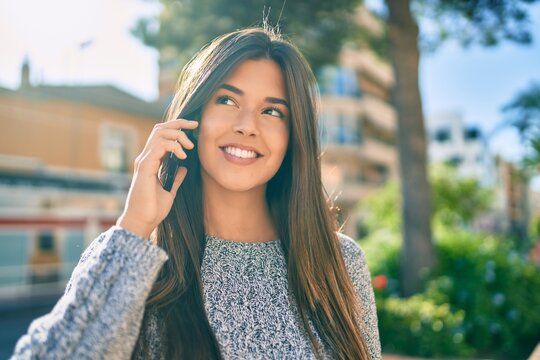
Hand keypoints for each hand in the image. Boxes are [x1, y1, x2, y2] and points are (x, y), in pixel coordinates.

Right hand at [116, 119, 198, 238]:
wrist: (142, 222)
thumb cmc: (153, 209)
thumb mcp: (170, 191)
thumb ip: (175, 178)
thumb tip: (184, 168)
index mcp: (151, 162)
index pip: (162, 135)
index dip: (176, 127)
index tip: (192, 127)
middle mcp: (146, 158)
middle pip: (159, 128)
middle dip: (178, 123)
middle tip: (194, 125)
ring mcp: (144, 161)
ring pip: (159, 133)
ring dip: (178, 135)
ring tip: (189, 147)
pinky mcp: (145, 168)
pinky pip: (159, 147)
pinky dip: (173, 146)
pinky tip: (182, 156)